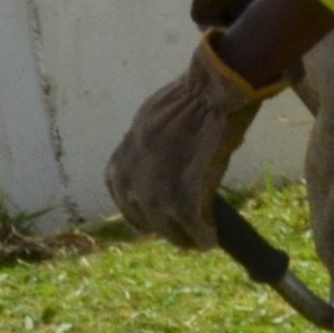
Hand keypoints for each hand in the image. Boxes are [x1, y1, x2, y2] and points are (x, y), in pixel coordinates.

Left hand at [108, 38, 266, 248]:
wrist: (210, 94)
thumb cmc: (188, 100)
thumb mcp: (150, 125)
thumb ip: (147, 150)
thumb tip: (159, 163)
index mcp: (120, 163)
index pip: (123, 197)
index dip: (141, 209)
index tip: (156, 214)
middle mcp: (131, 184)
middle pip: (145, 219)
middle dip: (164, 226)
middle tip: (184, 228)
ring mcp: (156, 196)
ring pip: (169, 230)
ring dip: (186, 237)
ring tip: (201, 237)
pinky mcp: (183, 204)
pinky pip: (194, 231)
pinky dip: (204, 237)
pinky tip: (212, 238)